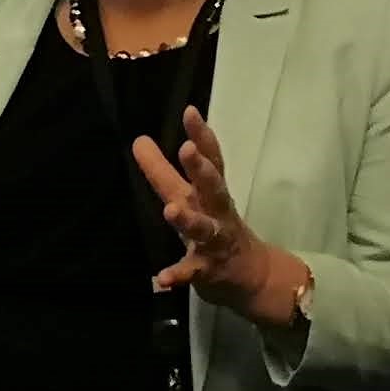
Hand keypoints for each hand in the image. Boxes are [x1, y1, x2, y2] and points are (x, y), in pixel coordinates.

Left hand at [135, 107, 310, 330]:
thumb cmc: (215, 226)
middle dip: (201, 168)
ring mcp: (215, 242)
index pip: (210, 159)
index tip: (189, 111)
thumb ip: (163, 170)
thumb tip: (138, 139)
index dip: (201, 135)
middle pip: (212, 186)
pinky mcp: (208, 270)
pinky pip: (192, 272)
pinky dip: (179, 275)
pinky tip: (163, 278)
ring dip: (188, 218)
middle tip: (187, 149)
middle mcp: (216, 212)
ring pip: (204, 228)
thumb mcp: (190, 196)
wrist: (251, 275)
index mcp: (210, 192)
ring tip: (171, 210)